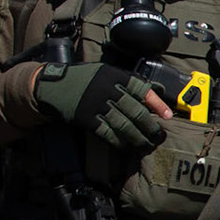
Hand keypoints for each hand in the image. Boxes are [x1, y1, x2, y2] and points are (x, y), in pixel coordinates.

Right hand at [32, 61, 169, 150]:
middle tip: (159, 136)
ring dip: (138, 138)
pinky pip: (107, 133)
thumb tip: (156, 92)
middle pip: (136, 111)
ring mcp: (96, 104)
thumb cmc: (83, 79)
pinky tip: (126, 146)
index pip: (142, 89)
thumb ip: (126, 82)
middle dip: (150, 127)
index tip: (169, 116)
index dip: (158, 104)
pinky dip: (118, 141)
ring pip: (124, 125)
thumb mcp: (105, 72)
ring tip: (146, 145)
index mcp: (114, 76)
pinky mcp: (85, 118)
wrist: (50, 86)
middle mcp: (107, 89)